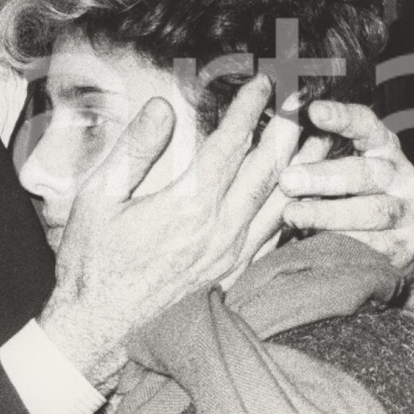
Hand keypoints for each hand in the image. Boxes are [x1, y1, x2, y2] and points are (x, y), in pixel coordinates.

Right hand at [40, 75, 297, 388]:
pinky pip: (276, 236)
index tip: (263, 82)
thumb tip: (162, 107)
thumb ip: (134, 149)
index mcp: (188, 206)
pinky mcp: (235, 276)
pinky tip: (299, 194)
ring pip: (280, 202)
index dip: (249, 110)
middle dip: (287, 129)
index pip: (229, 145)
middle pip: (267, 169)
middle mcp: (220, 230)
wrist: (100, 331)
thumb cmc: (92, 263)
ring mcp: (233, 256)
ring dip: (302, 166)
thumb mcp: (98, 198)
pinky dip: (293, 208)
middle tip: (302, 98)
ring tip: (320, 138)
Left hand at [277, 101, 413, 272]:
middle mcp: (398, 174)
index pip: (366, 125)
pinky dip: (342, 243)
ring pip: (371, 211)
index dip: (342, 117)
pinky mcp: (403, 244)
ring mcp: (405, 210)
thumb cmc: (358, 192)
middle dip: (323, 176)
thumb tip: (277, 129)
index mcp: (382, 146)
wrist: (401, 235)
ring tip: (292, 215)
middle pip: (365, 173)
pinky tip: (315, 241)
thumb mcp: (344, 163)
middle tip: (286, 180)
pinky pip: (373, 244)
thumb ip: (319, 148)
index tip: (314, 111)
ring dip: (327, 213)